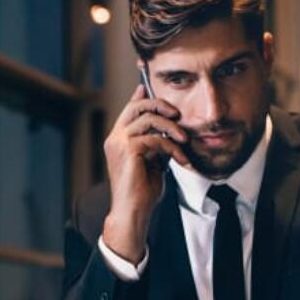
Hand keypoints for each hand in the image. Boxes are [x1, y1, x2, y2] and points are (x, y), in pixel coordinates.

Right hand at [102, 85, 188, 262]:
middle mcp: (114, 138)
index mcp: (117, 139)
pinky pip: (156, 139)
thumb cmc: (142, 191)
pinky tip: (182, 160)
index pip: (129, 109)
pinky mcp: (128, 151)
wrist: (134, 211)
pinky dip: (173, 148)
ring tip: (185, 141)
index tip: (150, 87)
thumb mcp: (152, 161)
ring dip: (172, 129)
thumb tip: (170, 129)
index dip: (141, 96)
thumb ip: (156, 143)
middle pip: (137, 106)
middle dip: (160, 104)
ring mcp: (119, 143)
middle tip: (178, 115)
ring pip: (149, 119)